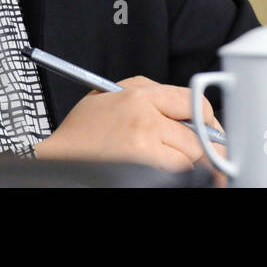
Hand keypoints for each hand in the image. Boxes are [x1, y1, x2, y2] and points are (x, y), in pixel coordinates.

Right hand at [35, 75, 228, 184]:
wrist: (57, 159)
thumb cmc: (82, 132)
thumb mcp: (111, 94)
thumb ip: (150, 92)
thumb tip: (189, 107)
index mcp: (141, 95)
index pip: (195, 103)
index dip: (207, 119)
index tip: (209, 130)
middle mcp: (146, 118)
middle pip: (197, 136)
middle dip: (198, 147)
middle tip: (192, 154)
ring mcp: (145, 146)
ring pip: (189, 159)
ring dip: (184, 164)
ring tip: (164, 162)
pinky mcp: (143, 170)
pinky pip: (176, 174)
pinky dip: (173, 175)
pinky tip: (158, 171)